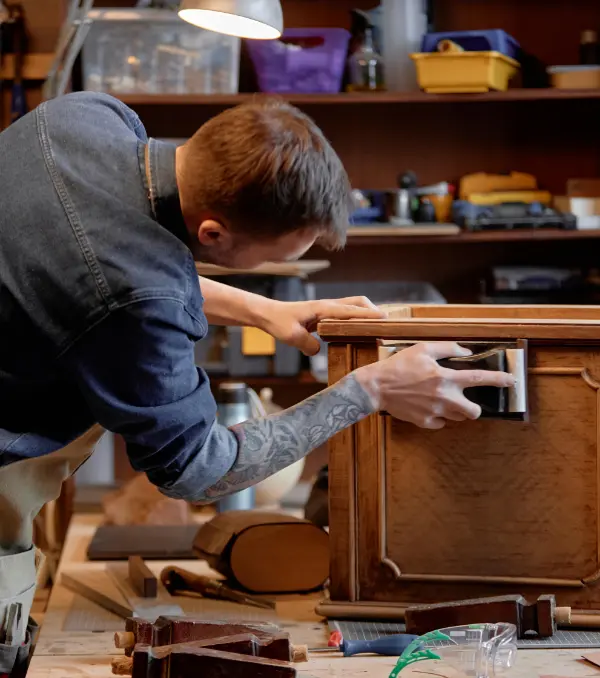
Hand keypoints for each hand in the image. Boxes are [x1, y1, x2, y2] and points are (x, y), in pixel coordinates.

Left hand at [261, 297, 385, 355]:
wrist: (268, 314)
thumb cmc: (278, 322)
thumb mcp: (291, 336)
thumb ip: (307, 344)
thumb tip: (319, 351)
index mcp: (323, 308)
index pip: (350, 310)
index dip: (368, 314)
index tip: (384, 318)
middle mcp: (328, 305)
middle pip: (358, 302)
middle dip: (374, 310)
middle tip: (386, 325)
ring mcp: (328, 308)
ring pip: (354, 306)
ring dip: (367, 313)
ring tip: (378, 328)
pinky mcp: (325, 314)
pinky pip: (346, 314)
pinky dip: (358, 318)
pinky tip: (360, 331)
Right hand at [355, 342, 514, 429]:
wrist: (376, 386)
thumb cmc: (398, 365)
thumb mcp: (423, 348)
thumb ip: (448, 348)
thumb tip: (466, 351)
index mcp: (445, 377)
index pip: (479, 379)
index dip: (498, 380)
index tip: (511, 381)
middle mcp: (443, 397)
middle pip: (473, 411)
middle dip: (475, 408)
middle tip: (466, 400)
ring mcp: (434, 412)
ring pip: (457, 418)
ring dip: (456, 410)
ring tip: (442, 400)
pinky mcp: (424, 422)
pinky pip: (440, 423)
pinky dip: (439, 417)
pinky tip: (429, 406)